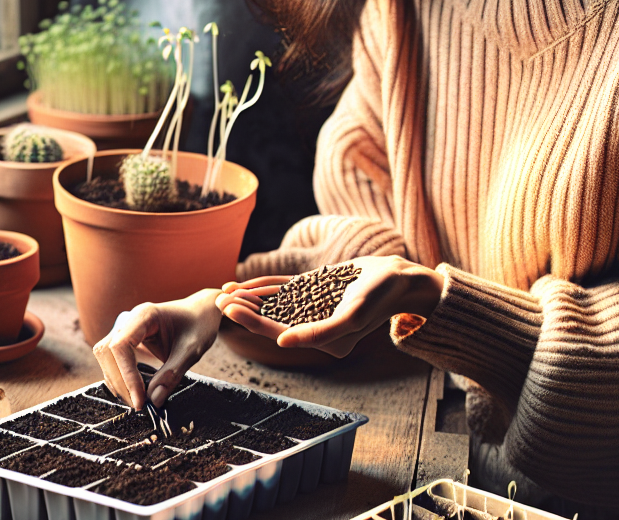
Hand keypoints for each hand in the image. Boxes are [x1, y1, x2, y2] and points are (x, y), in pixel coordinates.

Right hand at [93, 289, 221, 410]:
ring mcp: (125, 329)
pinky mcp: (127, 340)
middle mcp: (129, 320)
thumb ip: (172, 374)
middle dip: (120, 381)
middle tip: (138, 405)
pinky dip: (121, 378)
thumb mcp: (192, 350)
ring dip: (118, 382)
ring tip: (138, 401)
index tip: (140, 399)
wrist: (201, 313)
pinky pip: (113, 360)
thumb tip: (153, 400)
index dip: (127, 375)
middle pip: (107, 352)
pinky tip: (135, 392)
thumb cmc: (198, 325)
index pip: (121, 346)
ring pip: (106, 357)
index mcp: (144, 315)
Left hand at [216, 256, 442, 357]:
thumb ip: (318, 333)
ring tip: (224, 291)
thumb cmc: (379, 298)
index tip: (230, 310)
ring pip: (273, 304)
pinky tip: (243, 284)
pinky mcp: (313, 291)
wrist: (398, 277)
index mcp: (322, 341)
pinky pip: (283, 290)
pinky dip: (263, 287)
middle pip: (271, 319)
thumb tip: (282, 341)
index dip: (253, 321)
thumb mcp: (350, 316)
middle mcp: (314, 327)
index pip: (279, 332)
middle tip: (219, 300)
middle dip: (245, 310)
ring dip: (249, 298)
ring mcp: (312, 307)